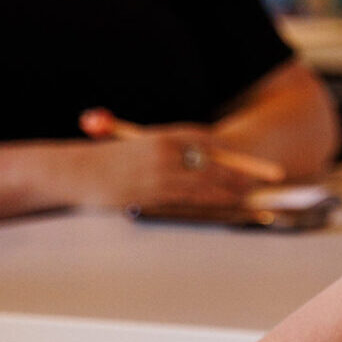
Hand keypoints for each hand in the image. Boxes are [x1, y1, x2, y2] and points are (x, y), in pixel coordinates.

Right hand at [72, 110, 280, 210]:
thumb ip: (163, 152)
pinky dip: (213, 202)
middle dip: (241, 169)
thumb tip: (192, 162)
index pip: (204, 140)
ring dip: (233, 187)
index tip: (245, 158)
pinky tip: (228, 205)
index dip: (229, 151)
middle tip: (267, 176)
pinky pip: (190, 199)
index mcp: (161, 136)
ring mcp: (160, 174)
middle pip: (213, 161)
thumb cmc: (103, 162)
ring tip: (255, 192)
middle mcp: (164, 152)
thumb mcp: (136, 148)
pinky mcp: (154, 194)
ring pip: (206, 182)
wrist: (74, 172)